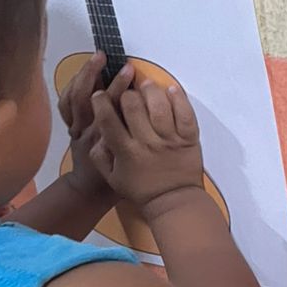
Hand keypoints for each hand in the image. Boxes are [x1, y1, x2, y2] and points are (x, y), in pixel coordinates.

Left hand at [58, 54, 133, 193]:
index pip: (112, 106)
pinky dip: (71, 87)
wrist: (90, 190)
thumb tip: (151, 110)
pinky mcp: (70, 127)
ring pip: (73, 98)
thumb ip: (139, 137)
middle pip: (87, 97)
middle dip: (95, 74)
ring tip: (95, 59)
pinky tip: (80, 74)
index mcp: (108, 137)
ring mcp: (77, 128)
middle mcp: (90, 130)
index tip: (130, 70)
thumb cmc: (118, 175)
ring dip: (83, 76)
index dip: (120, 85)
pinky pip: (65, 104)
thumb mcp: (133, 160)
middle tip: (104, 56)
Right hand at [89, 79, 204, 210]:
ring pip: (159, 105)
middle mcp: (148, 143)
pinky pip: (185, 112)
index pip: (108, 120)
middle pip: (133, 106)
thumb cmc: (141, 190)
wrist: (173, 202)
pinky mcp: (189, 138)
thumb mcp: (112, 178)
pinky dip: (178, 97)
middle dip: (126, 93)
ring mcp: (170, 140)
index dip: (101, 102)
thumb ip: (100, 156)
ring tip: (146, 85)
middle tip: (127, 93)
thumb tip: (97, 134)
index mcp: (126, 152)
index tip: (99, 94)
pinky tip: (170, 89)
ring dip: (150, 90)